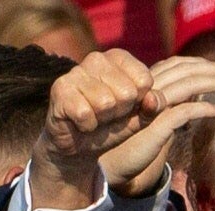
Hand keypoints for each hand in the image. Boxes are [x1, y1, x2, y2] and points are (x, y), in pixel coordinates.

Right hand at [29, 50, 172, 210]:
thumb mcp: (138, 119)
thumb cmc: (112, 126)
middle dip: (120, 113)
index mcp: (119, 59)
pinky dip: (87, 126)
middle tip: (107, 115)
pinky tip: (80, 123)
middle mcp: (97, 59)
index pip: (145, 80)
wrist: (80, 147)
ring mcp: (76, 72)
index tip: (126, 107)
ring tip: (94, 118)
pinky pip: (85, 113)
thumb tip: (154, 99)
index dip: (138, 103)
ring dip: (102, 120)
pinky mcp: (60, 89)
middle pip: (127, 92)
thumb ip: (152, 108)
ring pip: (106, 103)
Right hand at [100, 56, 214, 197]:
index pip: (176, 64)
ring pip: (186, 85)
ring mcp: (149, 106)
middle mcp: (146, 90)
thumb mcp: (152, 117)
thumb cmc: (131, 142)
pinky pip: (183, 112)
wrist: (110, 165)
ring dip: (213, 83)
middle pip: (184, 70)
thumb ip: (170, 103)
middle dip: (212, 69)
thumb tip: (196, 94)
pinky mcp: (154, 126)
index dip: (199, 63)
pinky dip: (203, 109)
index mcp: (145, 85)